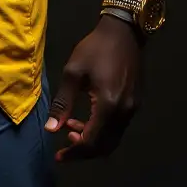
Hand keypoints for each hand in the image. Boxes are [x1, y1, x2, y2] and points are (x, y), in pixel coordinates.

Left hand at [44, 15, 142, 160]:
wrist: (124, 31)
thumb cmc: (95, 48)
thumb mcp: (73, 72)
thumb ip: (62, 102)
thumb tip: (51, 128)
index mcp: (108, 105)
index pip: (91, 142)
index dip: (74, 152)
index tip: (58, 155)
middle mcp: (124, 112)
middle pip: (104, 146)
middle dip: (82, 150)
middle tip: (63, 145)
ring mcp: (133, 109)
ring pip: (112, 139)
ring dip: (92, 139)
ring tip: (70, 127)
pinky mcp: (135, 103)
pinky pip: (118, 127)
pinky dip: (102, 130)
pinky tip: (87, 118)